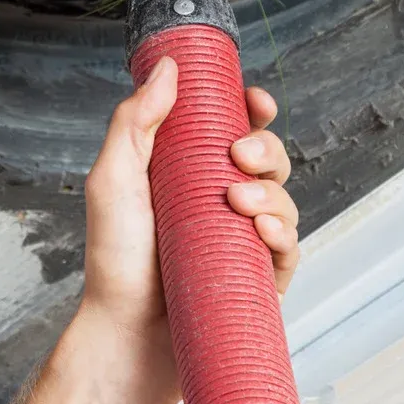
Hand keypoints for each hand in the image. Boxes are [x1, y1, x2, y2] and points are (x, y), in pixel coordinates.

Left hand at [78, 56, 299, 387]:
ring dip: (272, 190)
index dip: (253, 109)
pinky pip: (290, 247)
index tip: (256, 101)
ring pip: (284, 197)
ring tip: (239, 201)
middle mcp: (222, 201)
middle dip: (266, 146)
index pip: (235, 128)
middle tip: (240, 155)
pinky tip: (261, 231)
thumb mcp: (113, 179)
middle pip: (269, 157)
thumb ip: (136, 120)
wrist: (126, 336)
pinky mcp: (260, 277)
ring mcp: (244, 239)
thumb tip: (169, 67)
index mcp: (192, 171)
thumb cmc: (115, 261)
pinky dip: (283, 232)